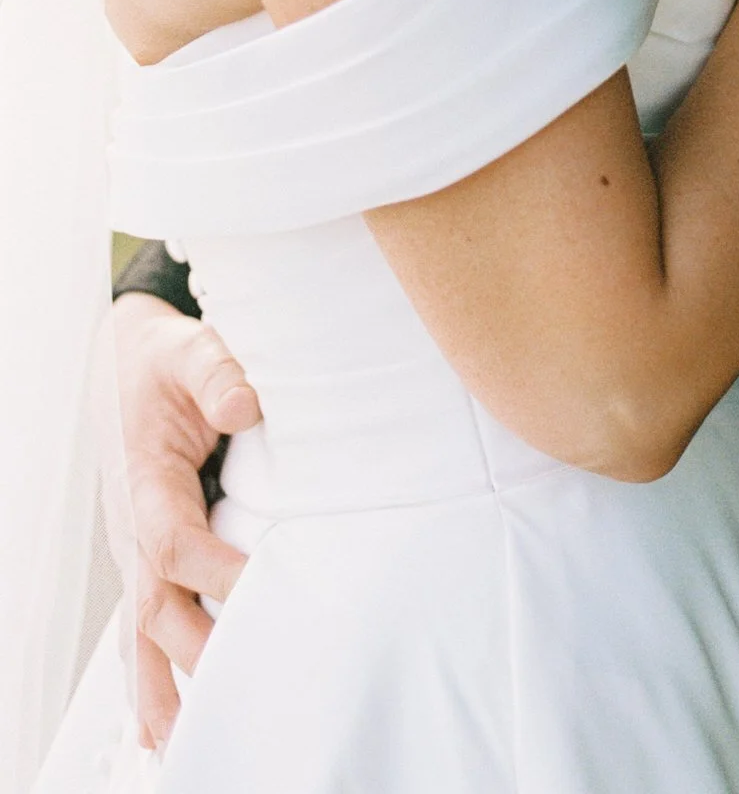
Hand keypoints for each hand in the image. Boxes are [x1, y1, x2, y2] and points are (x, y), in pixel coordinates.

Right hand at [110, 294, 259, 748]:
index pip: (174, 543)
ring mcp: (133, 548)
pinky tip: (158, 727)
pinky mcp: (144, 557)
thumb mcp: (186, 348)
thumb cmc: (158, 360)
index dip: (217, 571)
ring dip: (161, 689)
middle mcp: (132, 526)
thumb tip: (244, 405)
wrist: (118, 362)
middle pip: (157, 606)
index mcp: (144, 481)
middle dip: (196, 651)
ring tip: (183, 746)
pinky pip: (139, 627)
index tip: (263, 591)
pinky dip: (147, 678)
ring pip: (140, 632)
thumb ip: (215, 370)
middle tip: (247, 686)